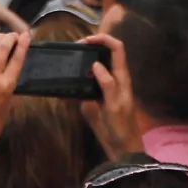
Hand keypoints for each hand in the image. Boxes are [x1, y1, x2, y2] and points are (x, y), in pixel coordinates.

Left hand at [0, 27, 26, 154]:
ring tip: (3, 37)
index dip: (23, 45)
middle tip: (14, 34)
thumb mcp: (7, 105)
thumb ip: (8, 86)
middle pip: (2, 48)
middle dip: (9, 38)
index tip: (26, 35)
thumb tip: (8, 72)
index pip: (17, 59)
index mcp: (6, 86)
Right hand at [79, 34, 140, 158]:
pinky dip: (77, 82)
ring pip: (94, 68)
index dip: (104, 39)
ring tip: (67, 63)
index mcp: (121, 77)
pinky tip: (65, 87)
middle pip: (105, 54)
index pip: (117, 49)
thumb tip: (95, 64)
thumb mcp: (115, 105)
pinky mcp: (97, 99)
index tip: (86, 40)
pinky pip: (86, 85)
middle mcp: (114, 79)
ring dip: (82, 63)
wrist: (122, 148)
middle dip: (90, 48)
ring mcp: (105, 88)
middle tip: (73, 50)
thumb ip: (107, 84)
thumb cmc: (122, 127)